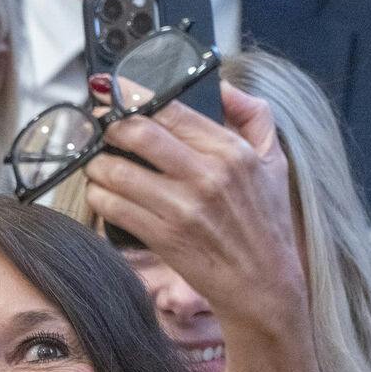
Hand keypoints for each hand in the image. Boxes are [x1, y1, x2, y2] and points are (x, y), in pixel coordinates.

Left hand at [82, 83, 307, 339]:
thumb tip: (223, 85)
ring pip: (117, 171)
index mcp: (231, 151)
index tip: (114, 93)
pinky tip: (103, 193)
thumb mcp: (274, 162)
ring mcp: (182, 208)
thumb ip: (253, 115)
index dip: (133, 97)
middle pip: (137, 133)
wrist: (264, 286)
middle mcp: (206, 175)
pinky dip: (99, 196)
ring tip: (98, 164)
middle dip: (109, 127)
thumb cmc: (266, 223)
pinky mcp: (163, 237)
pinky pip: (114, 207)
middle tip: (102, 130)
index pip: (170, 109)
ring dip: (97, 165)